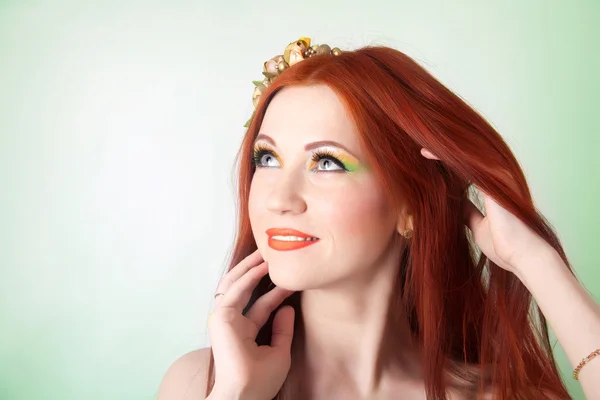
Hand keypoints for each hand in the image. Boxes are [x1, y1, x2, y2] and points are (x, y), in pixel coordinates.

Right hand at [208, 249, 294, 399]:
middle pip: (243, 288)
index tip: (294, 280)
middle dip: (256, 271)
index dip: (277, 291)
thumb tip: (288, 308)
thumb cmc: (260, 381)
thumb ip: (283, 329)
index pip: (261, 304)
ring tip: (267, 253)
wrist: (246, 394)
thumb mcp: (280, 351)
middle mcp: (232, 322)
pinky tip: (263, 267)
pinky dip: (248, 276)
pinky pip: (235, 289)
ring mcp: (224, 318)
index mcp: (243, 331)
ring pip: (236, 283)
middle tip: (273, 255)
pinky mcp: (220, 316)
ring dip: (250, 267)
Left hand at [421, 148, 552, 273]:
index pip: (465, 169)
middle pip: (465, 159)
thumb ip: (466, 212)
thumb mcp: (477, 225)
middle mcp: (497, 178)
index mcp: (493, 188)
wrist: (521, 257)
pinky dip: (446, 158)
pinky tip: (430, 154)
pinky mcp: (494, 181)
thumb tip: (453, 206)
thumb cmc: (504, 246)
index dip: (446, 164)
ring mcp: (497, 177)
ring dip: (442, 151)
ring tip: (421, 148)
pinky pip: (466, 163)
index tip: (425, 161)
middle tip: (419, 148)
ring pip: (465, 157)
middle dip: (442, 153)